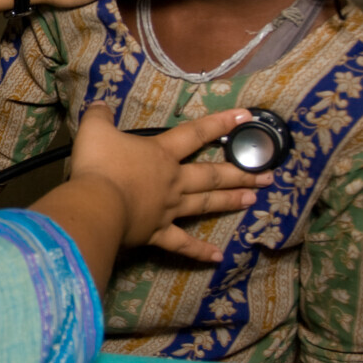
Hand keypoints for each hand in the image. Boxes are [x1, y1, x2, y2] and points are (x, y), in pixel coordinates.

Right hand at [68, 105, 265, 262]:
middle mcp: (173, 181)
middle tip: (266, 174)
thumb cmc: (99, 166)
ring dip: (230, 201)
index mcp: (161, 154)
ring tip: (254, 199)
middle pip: (211, 175)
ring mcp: (168, 209)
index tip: (246, 116)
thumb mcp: (95, 130)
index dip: (220, 123)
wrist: (96, 205)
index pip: (195, 133)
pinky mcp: (157, 233)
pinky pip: (182, 244)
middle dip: (240, 173)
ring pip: (205, 205)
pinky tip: (218, 257)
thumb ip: (99, 116)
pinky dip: (200, 251)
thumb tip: (100, 105)